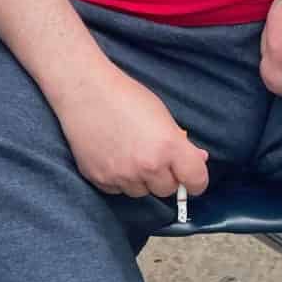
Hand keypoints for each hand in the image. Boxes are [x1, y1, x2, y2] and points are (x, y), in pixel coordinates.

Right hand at [56, 65, 209, 200]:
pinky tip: (111, 154)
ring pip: (142, 192)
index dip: (195, 179)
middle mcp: (147, 166)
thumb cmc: (124, 95)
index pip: (197, 182)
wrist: (83, 89)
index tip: (189, 175)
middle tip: (151, 153)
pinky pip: (118, 189)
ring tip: (127, 150)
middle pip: (168, 190)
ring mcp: (122, 175)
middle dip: (164, 176)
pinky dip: (118, 178)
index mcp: (168, 147)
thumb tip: (198, 159)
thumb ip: (180, 142)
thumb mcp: (161, 114)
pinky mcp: (100, 179)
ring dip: (140, 179)